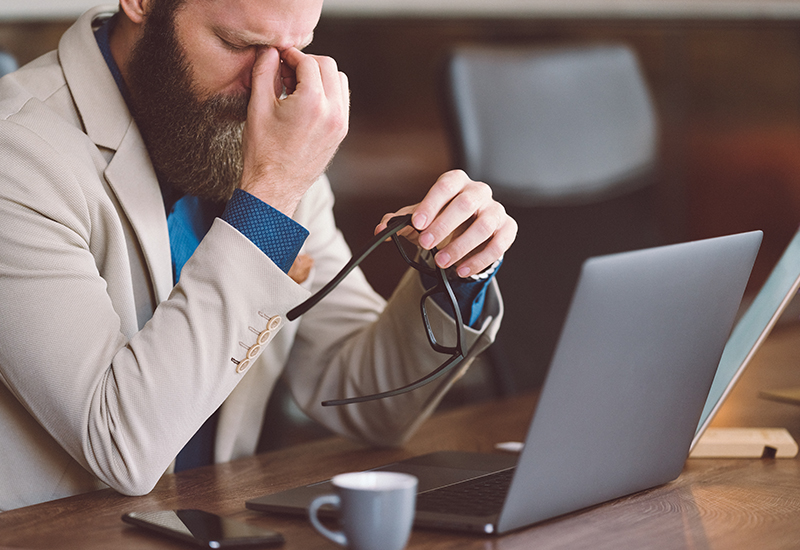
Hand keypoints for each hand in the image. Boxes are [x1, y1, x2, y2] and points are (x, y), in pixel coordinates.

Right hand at [240, 47, 348, 215]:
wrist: (275, 187)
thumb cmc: (263, 151)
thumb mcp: (257, 107)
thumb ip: (264, 72)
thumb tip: (270, 50)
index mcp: (312, 102)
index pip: (308, 61)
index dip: (291, 55)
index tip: (278, 58)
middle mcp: (332, 112)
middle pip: (328, 66)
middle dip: (307, 63)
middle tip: (285, 72)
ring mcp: (340, 123)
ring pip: (339, 80)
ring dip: (320, 76)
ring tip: (295, 87)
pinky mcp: (341, 132)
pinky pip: (341, 100)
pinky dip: (327, 92)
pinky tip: (306, 101)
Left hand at [376, 170, 516, 277]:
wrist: (464, 233)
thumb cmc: (441, 221)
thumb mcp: (419, 220)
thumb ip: (399, 223)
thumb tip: (381, 229)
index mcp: (456, 182)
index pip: (445, 186)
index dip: (431, 203)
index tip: (416, 223)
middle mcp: (479, 192)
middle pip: (465, 204)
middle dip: (444, 225)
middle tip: (426, 243)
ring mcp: (495, 210)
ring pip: (483, 226)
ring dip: (461, 246)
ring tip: (442, 262)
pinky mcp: (507, 230)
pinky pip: (498, 244)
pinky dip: (479, 260)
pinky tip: (461, 270)